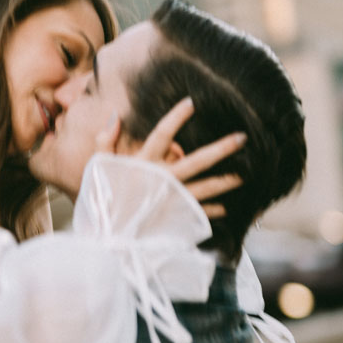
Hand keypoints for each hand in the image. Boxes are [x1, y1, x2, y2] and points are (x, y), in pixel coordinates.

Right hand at [97, 98, 245, 218]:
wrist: (106, 239)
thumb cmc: (101, 201)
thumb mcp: (98, 168)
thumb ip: (105, 141)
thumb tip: (115, 115)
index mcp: (143, 164)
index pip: (162, 134)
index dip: (176, 117)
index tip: (192, 103)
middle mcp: (162, 180)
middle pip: (197, 161)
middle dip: (221, 149)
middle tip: (242, 138)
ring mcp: (171, 200)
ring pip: (205, 187)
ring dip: (226, 181)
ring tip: (245, 174)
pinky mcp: (174, 219)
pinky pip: (198, 212)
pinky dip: (212, 211)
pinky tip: (225, 208)